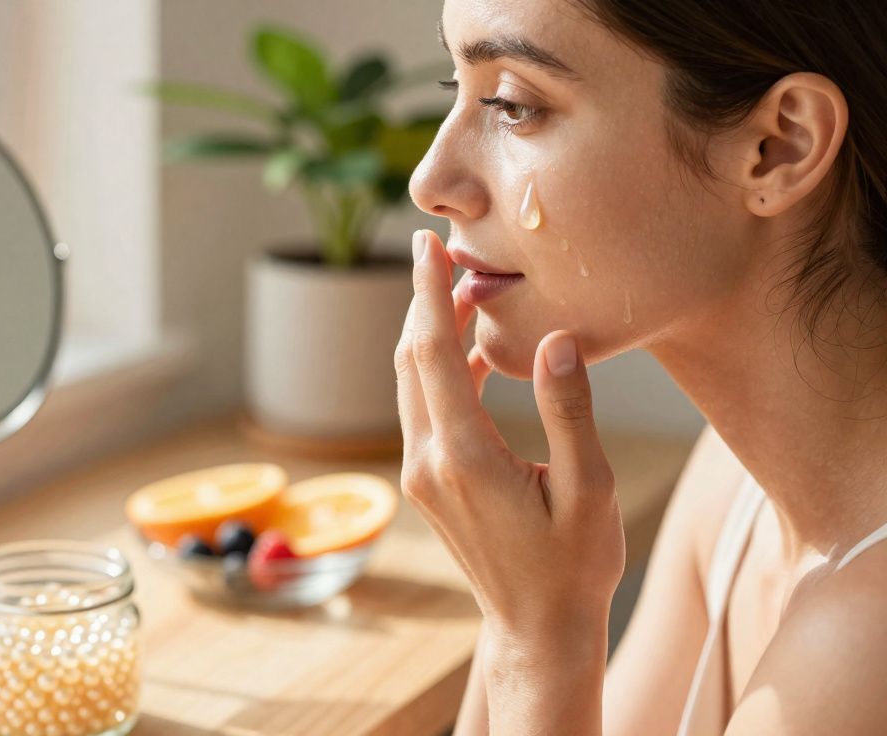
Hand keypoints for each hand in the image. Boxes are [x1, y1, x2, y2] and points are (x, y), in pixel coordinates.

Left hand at [394, 228, 624, 647]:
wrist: (536, 627)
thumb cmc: (574, 565)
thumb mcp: (589, 490)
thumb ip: (570, 412)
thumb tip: (554, 341)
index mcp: (465, 457)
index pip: (434, 354)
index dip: (428, 293)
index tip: (427, 244)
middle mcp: (429, 462)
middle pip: (412, 360)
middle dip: (423, 301)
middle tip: (444, 250)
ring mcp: (422, 475)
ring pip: (412, 383)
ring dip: (429, 334)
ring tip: (463, 291)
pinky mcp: (427, 483)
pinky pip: (424, 410)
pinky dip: (439, 372)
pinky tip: (475, 353)